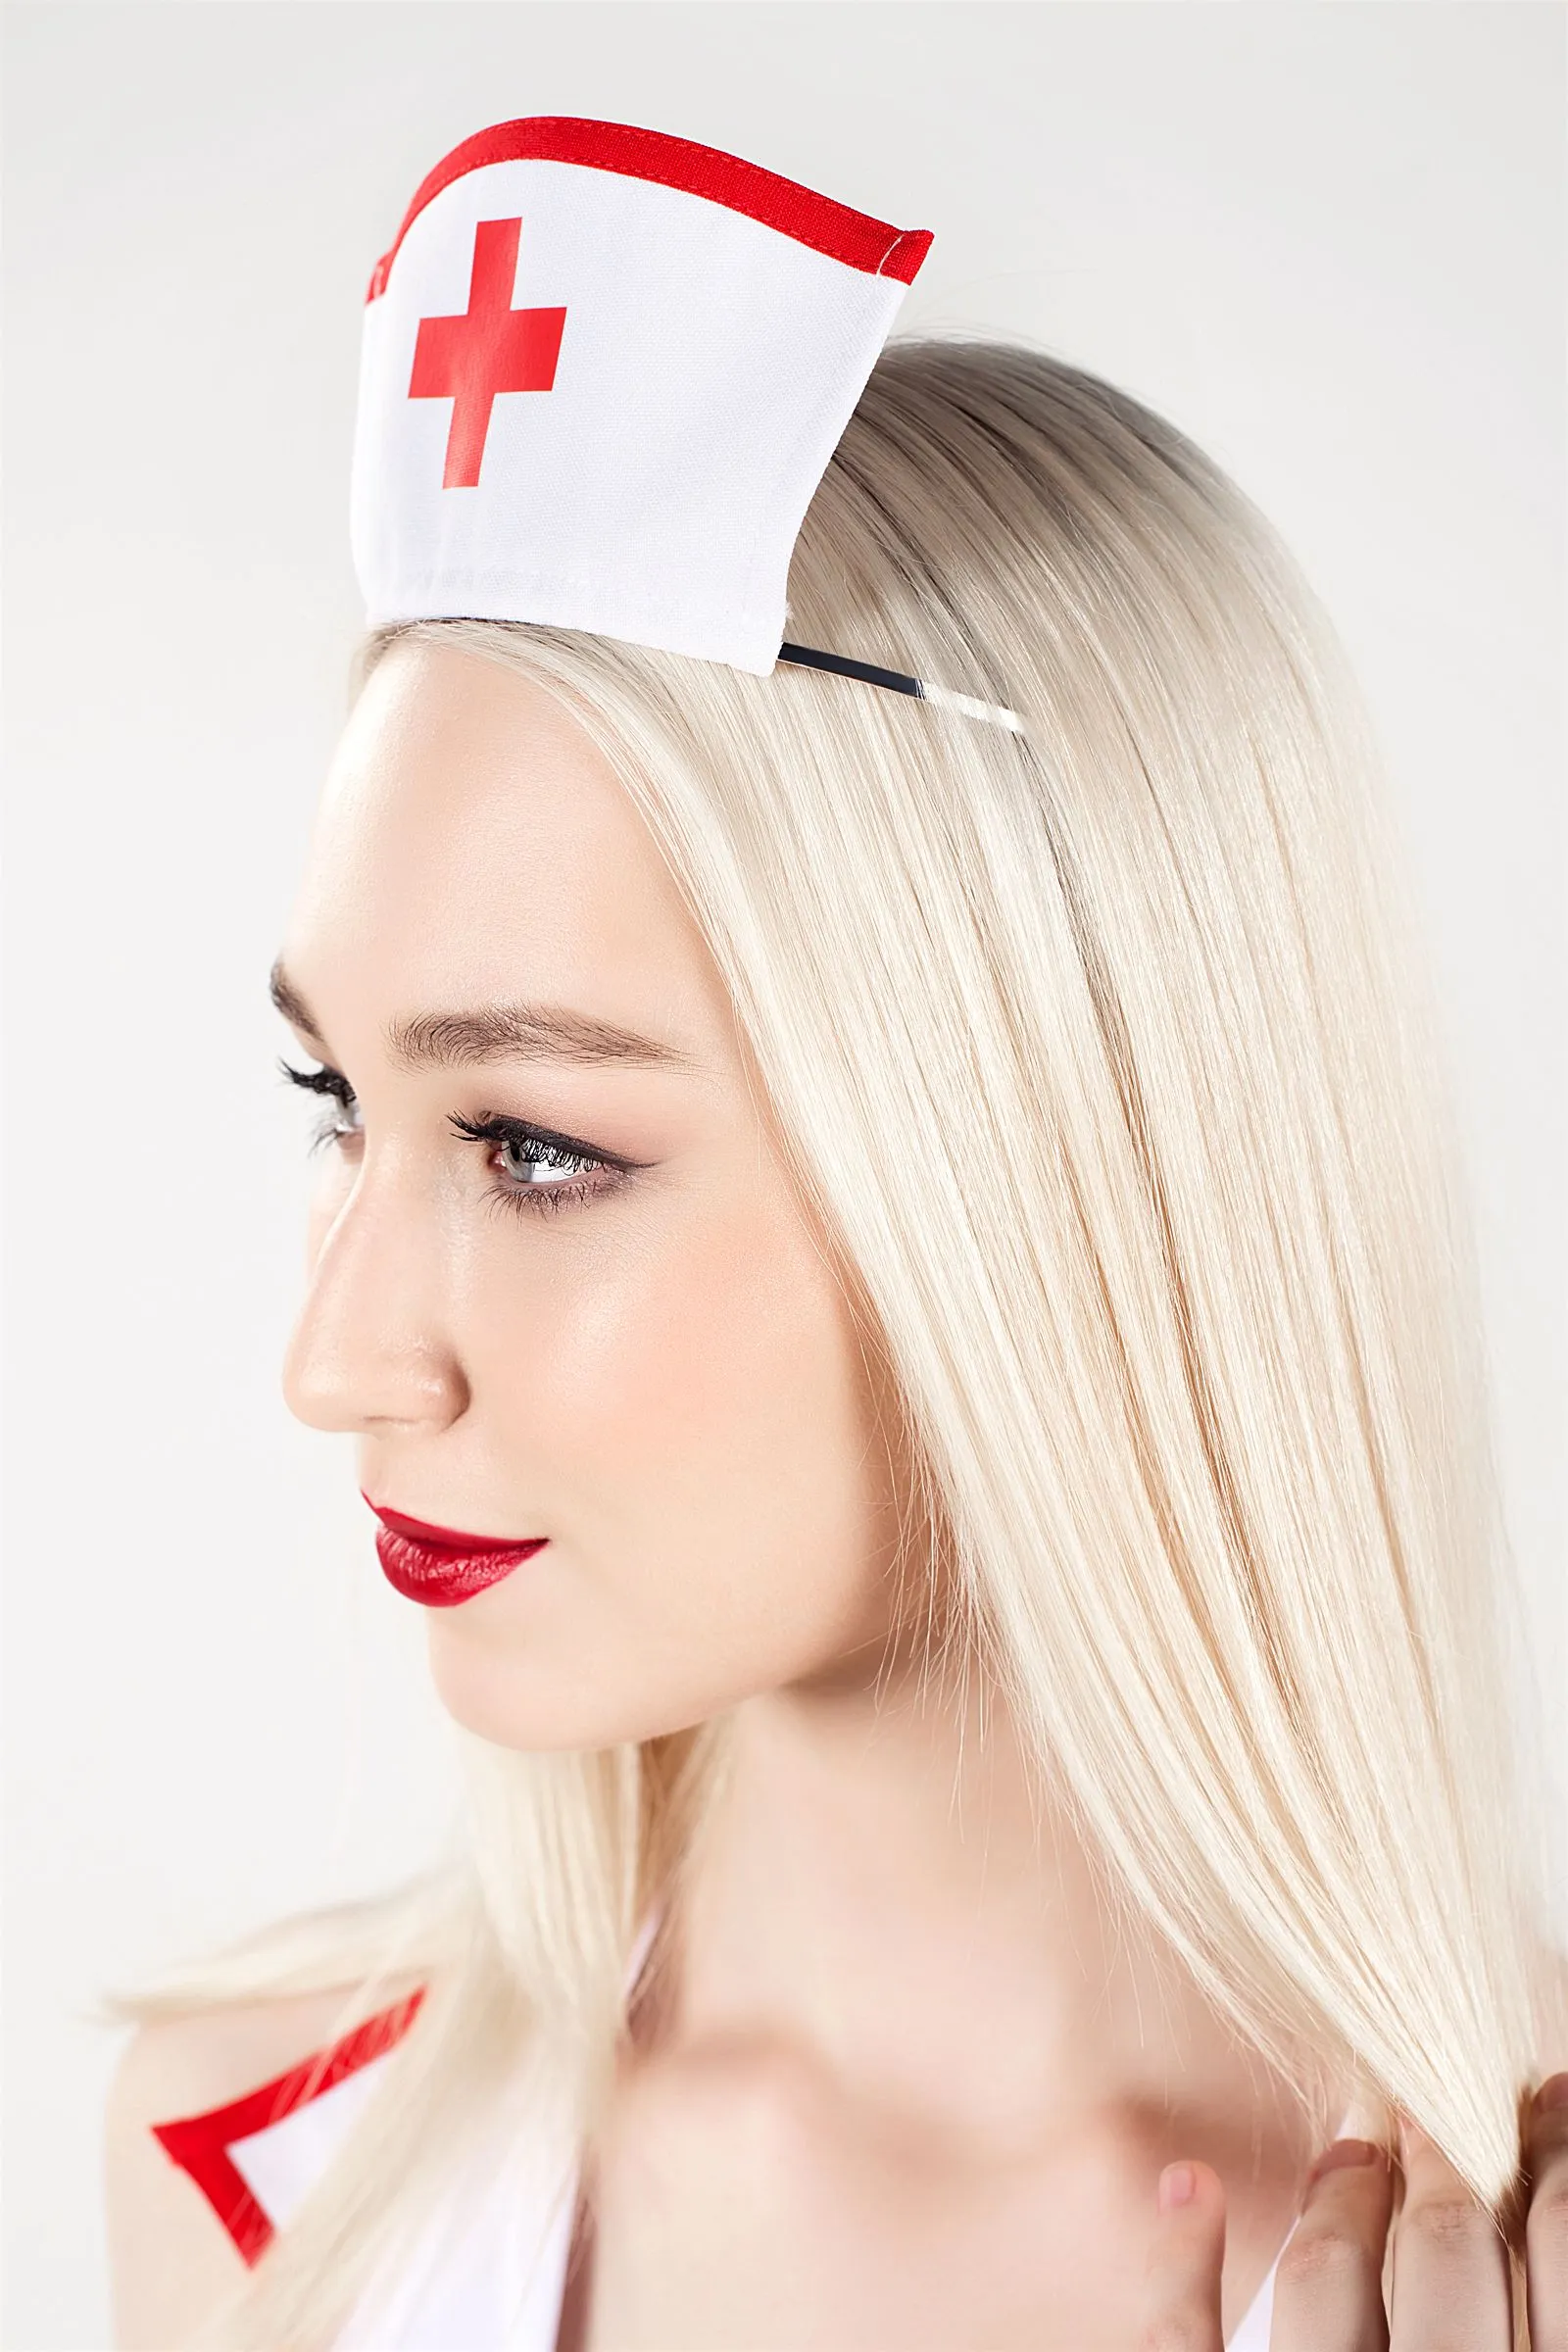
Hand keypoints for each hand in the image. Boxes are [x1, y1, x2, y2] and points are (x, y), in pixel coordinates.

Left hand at [1138, 2073, 1567, 2349]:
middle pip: (1451, 2250)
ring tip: (1346, 2153)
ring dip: (1341, 2199)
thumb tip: (1535, 2227)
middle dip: (1449, 2162)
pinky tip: (1188, 2184)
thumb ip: (1541, 2327)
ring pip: (1328, 2278)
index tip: (1544, 2106)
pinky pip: (1186, 2347)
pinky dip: (1181, 2263)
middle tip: (1432, 2106)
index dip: (1556, 2165)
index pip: (1558, 2253)